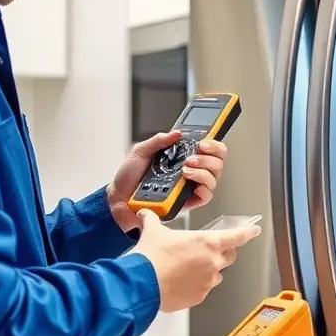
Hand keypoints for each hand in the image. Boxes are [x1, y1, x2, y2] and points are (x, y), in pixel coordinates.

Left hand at [106, 131, 228, 232]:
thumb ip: (158, 140)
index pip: (208, 148)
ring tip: (186, 168)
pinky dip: (202, 187)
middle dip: (210, 155)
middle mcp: (189, 171)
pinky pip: (206, 197)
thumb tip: (177, 133)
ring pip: (214, 178)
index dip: (213, 143)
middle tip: (195, 154)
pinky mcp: (187, 203)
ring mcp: (189, 187)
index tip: (204, 141)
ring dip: (204, 170)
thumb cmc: (128, 178)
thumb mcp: (140, 151)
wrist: (118, 199)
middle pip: (217, 162)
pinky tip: (189, 181)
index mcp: (181, 157)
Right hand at [132, 209, 260, 311]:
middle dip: (223, 252)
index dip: (247, 232)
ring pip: (216, 275)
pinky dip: (196, 286)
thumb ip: (151, 220)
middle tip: (209, 250)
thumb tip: (146, 214)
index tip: (254, 230)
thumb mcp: (153, 232)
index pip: (236, 236)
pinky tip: (181, 282)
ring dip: (209, 271)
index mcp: (207, 243)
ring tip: (189, 268)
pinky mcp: (199, 297)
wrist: (143, 284)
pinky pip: (203, 290)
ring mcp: (207, 282)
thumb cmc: (152, 258)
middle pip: (229, 257)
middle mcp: (212, 262)